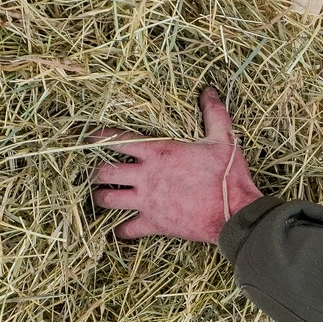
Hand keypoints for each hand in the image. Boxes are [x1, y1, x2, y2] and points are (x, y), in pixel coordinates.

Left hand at [91, 88, 261, 243]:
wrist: (233, 214)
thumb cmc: (227, 176)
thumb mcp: (223, 139)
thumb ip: (213, 113)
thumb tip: (208, 91)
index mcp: (159, 153)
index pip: (119, 140)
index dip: (100, 137)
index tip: (89, 137)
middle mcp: (147, 177)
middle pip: (105, 172)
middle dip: (94, 170)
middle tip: (91, 170)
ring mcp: (147, 202)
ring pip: (109, 200)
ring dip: (100, 197)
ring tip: (99, 194)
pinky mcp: (154, 224)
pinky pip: (128, 230)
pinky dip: (120, 230)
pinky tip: (118, 229)